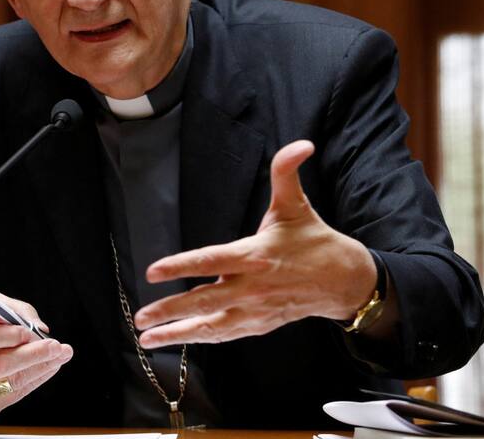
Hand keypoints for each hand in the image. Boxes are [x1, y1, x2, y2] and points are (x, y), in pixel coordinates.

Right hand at [0, 292, 72, 417]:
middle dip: (34, 355)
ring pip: (12, 382)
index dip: (13, 335)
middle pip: (0, 365)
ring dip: (42, 368)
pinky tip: (48, 368)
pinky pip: (15, 395)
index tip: (33, 332)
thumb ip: (12, 309)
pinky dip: (36, 380)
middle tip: (56, 346)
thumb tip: (38, 326)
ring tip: (60, 355)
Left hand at [134, 140, 376, 347]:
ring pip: (211, 325)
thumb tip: (300, 144)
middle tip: (140, 317)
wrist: (343, 281)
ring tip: (147, 338)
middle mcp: (252, 287)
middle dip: (170, 310)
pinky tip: (177, 340)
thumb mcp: (296, 204)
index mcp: (255, 255)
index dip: (181, 266)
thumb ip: (286, 173)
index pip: (211, 261)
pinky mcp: (259, 325)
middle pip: (204, 301)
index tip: (154, 272)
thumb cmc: (313, 240)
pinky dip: (200, 339)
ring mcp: (255, 310)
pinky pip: (225, 334)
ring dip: (177, 333)